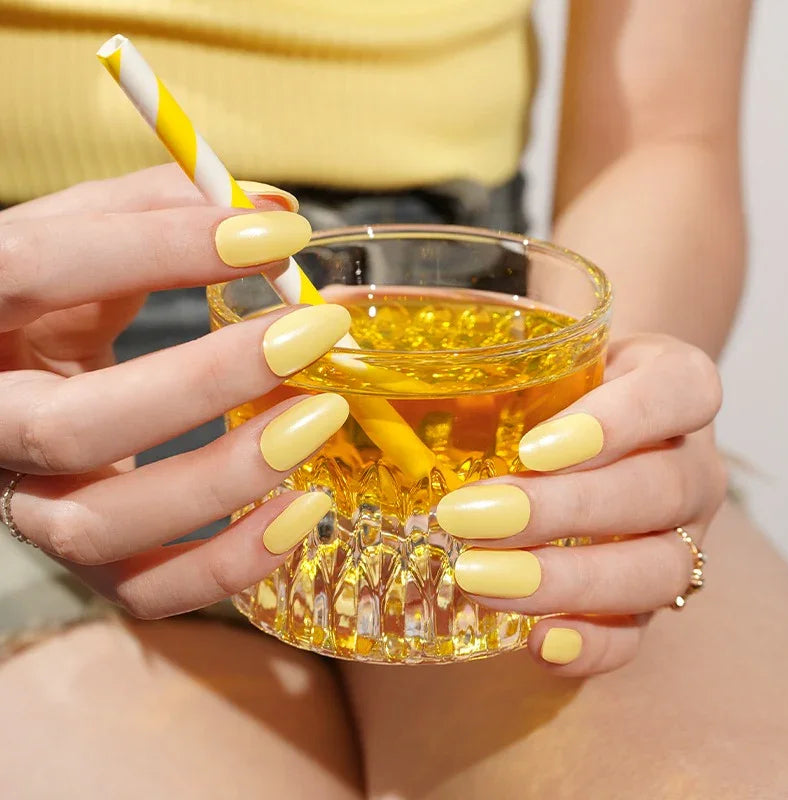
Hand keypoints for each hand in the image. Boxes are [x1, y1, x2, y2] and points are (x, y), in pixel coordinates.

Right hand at [0, 165, 351, 618]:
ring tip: (319, 420)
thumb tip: (274, 208)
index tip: (281, 236)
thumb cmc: (54, 301)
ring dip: (226, 478)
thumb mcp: (86, 240)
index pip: (33, 271)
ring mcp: (28, 505)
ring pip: (103, 525)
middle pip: (74, 428)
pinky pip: (143, 589)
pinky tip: (301, 512)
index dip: (158, 245)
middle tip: (312, 335)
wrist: (11, 383)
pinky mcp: (84, 560)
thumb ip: (160, 208)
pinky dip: (227, 565)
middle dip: (206, 381)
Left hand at [437, 335, 725, 675]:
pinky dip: (594, 643)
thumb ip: (475, 345)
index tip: (534, 447)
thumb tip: (345, 319)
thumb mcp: (537, 350)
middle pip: (660, 489)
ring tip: (480, 578)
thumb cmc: (559, 384)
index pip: (681, 391)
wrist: (597, 425)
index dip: (619, 421)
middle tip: (471, 517)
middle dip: (563, 509)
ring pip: (658, 568)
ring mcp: (680, 534)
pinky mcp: (653, 591)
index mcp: (673, 384)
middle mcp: (690, 461)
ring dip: (569, 580)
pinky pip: (642, 630)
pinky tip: (536, 642)